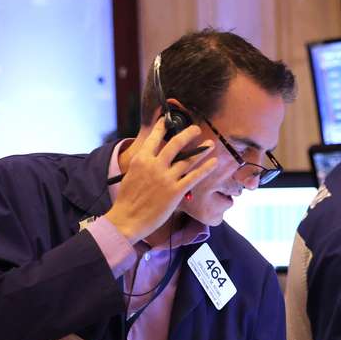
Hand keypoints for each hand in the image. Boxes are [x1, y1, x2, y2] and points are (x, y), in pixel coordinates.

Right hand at [103, 117, 219, 241]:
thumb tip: (155, 157)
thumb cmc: (127, 200)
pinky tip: (213, 162)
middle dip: (188, 133)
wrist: (127, 219)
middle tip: (196, 129)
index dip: (163, 126)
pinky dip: (206, 168)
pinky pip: (194, 177)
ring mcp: (166, 178)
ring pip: (188, 159)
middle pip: (176, 143)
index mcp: (141, 159)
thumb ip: (144, 164)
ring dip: (202, 150)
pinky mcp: (176, 191)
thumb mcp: (131, 174)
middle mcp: (155, 165)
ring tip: (210, 144)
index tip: (169, 120)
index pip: (155, 137)